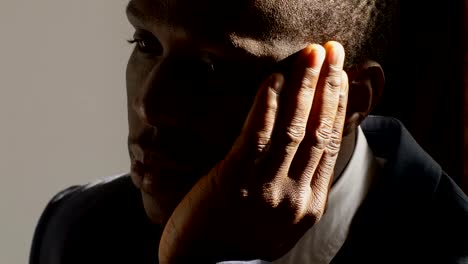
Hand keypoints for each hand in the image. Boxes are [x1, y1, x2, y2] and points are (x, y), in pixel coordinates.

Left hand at [158, 41, 348, 262]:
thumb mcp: (279, 219)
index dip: (337, 106)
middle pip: (317, 131)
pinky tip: (273, 81)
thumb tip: (305, 149)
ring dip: (303, 87)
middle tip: (333, 52)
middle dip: (327, 86)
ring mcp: (267, 189)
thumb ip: (296, 186)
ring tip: (310, 55)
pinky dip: (266, 105)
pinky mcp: (235, 181)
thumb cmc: (238, 242)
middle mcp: (295, 196)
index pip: (329, 145)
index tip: (340, 77)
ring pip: (293, 129)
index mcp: (309, 204)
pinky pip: (256, 136)